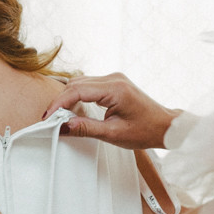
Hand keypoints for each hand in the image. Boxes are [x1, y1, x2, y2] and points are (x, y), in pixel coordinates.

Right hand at [42, 72, 179, 148]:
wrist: (165, 126)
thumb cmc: (145, 130)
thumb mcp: (113, 134)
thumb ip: (86, 129)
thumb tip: (62, 127)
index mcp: (115, 89)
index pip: (77, 90)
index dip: (59, 103)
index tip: (48, 117)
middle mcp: (114, 79)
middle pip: (76, 84)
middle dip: (60, 101)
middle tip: (50, 119)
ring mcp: (114, 78)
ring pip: (80, 83)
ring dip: (68, 98)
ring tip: (59, 116)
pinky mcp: (114, 82)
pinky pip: (89, 85)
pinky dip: (77, 96)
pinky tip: (73, 109)